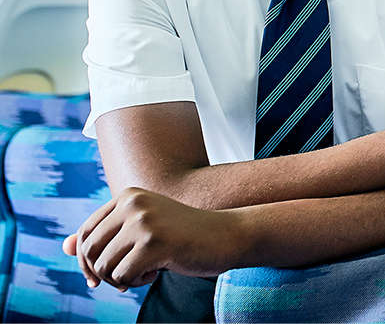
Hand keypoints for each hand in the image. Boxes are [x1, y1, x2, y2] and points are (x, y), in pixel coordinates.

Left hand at [62, 188, 250, 290]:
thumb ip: (106, 236)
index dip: (86, 261)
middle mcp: (133, 202)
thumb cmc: (183, 235)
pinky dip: (136, 282)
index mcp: (128, 194)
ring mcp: (144, 221)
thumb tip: (65, 247)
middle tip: (122, 280)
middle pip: (88, 251)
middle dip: (100, 273)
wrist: (227, 235)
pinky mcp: (155, 242)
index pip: (85, 233)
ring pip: (104, 266)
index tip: (99, 277)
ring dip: (120, 279)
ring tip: (144, 272)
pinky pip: (123, 276)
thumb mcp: (141, 230)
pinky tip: (157, 272)